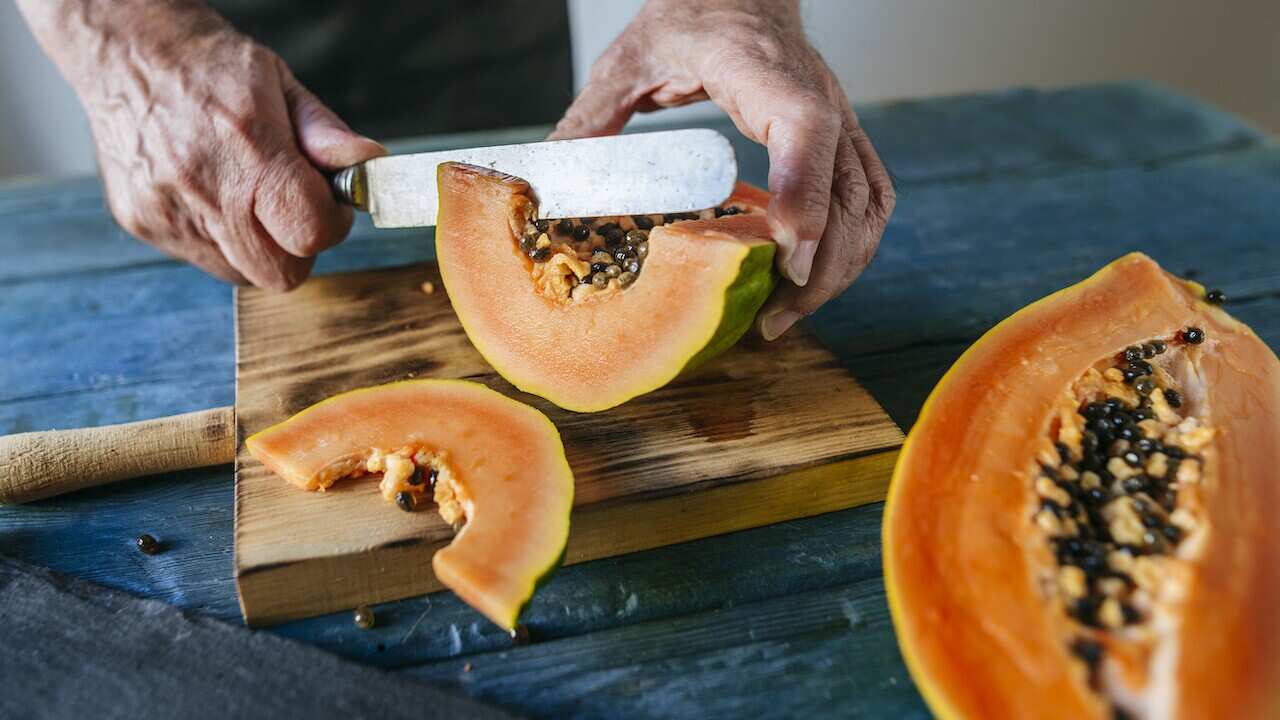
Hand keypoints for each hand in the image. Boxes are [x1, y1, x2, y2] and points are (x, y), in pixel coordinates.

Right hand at [17, 1, 384, 289]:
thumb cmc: (210, 67)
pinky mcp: (143, 223)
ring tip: (247, 194)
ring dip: (259, 247)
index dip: (332, 225)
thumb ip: (326, 134)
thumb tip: (369, 165)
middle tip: (292, 209)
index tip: (330, 203)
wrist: (125, 52)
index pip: (310, 232)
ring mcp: (168, 211)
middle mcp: (203, 187)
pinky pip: (203, 258)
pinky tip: (212, 193)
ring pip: (241, 273)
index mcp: (248, 148)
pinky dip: (221, 239)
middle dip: (298, 249)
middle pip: (279, 273)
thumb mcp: (281, 84)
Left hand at [550, 0, 893, 338]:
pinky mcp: (843, 139)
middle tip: (772, 319)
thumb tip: (548, 178)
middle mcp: (814, 94)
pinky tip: (812, 280)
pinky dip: (852, 246)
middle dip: (820, 265)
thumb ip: (591, 117)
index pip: (805, 126)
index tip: (785, 256)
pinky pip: (868, 198)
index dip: (803, 195)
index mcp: (758, 67)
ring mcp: (838, 117)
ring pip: (867, 202)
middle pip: (847, 188)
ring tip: (789, 311)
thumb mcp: (627, 59)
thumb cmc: (690, 17)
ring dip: (840, 265)